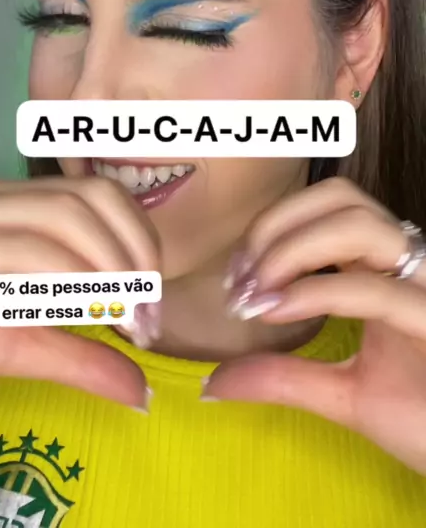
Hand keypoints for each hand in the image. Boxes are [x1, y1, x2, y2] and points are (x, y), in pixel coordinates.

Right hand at [0, 176, 159, 409]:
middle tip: (146, 310)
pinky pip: (24, 248)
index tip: (153, 291)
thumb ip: (83, 359)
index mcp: (16, 205)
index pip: (100, 194)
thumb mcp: (24, 345)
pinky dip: (68, 278)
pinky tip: (81, 311)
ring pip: (62, 216)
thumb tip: (142, 391)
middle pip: (90, 199)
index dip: (140, 236)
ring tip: (124, 316)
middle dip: (133, 252)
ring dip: (108, 266)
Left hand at [202, 177, 425, 474]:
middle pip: (342, 198)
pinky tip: (277, 311)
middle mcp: (409, 265)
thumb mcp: (341, 394)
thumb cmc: (424, 418)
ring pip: (361, 224)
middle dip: (277, 225)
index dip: (274, 225)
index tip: (236, 275)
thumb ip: (283, 376)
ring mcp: (425, 288)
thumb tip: (212, 382)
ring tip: (257, 291)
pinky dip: (316, 292)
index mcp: (386, 269)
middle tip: (241, 277)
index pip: (329, 207)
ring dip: (293, 248)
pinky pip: (375, 290)